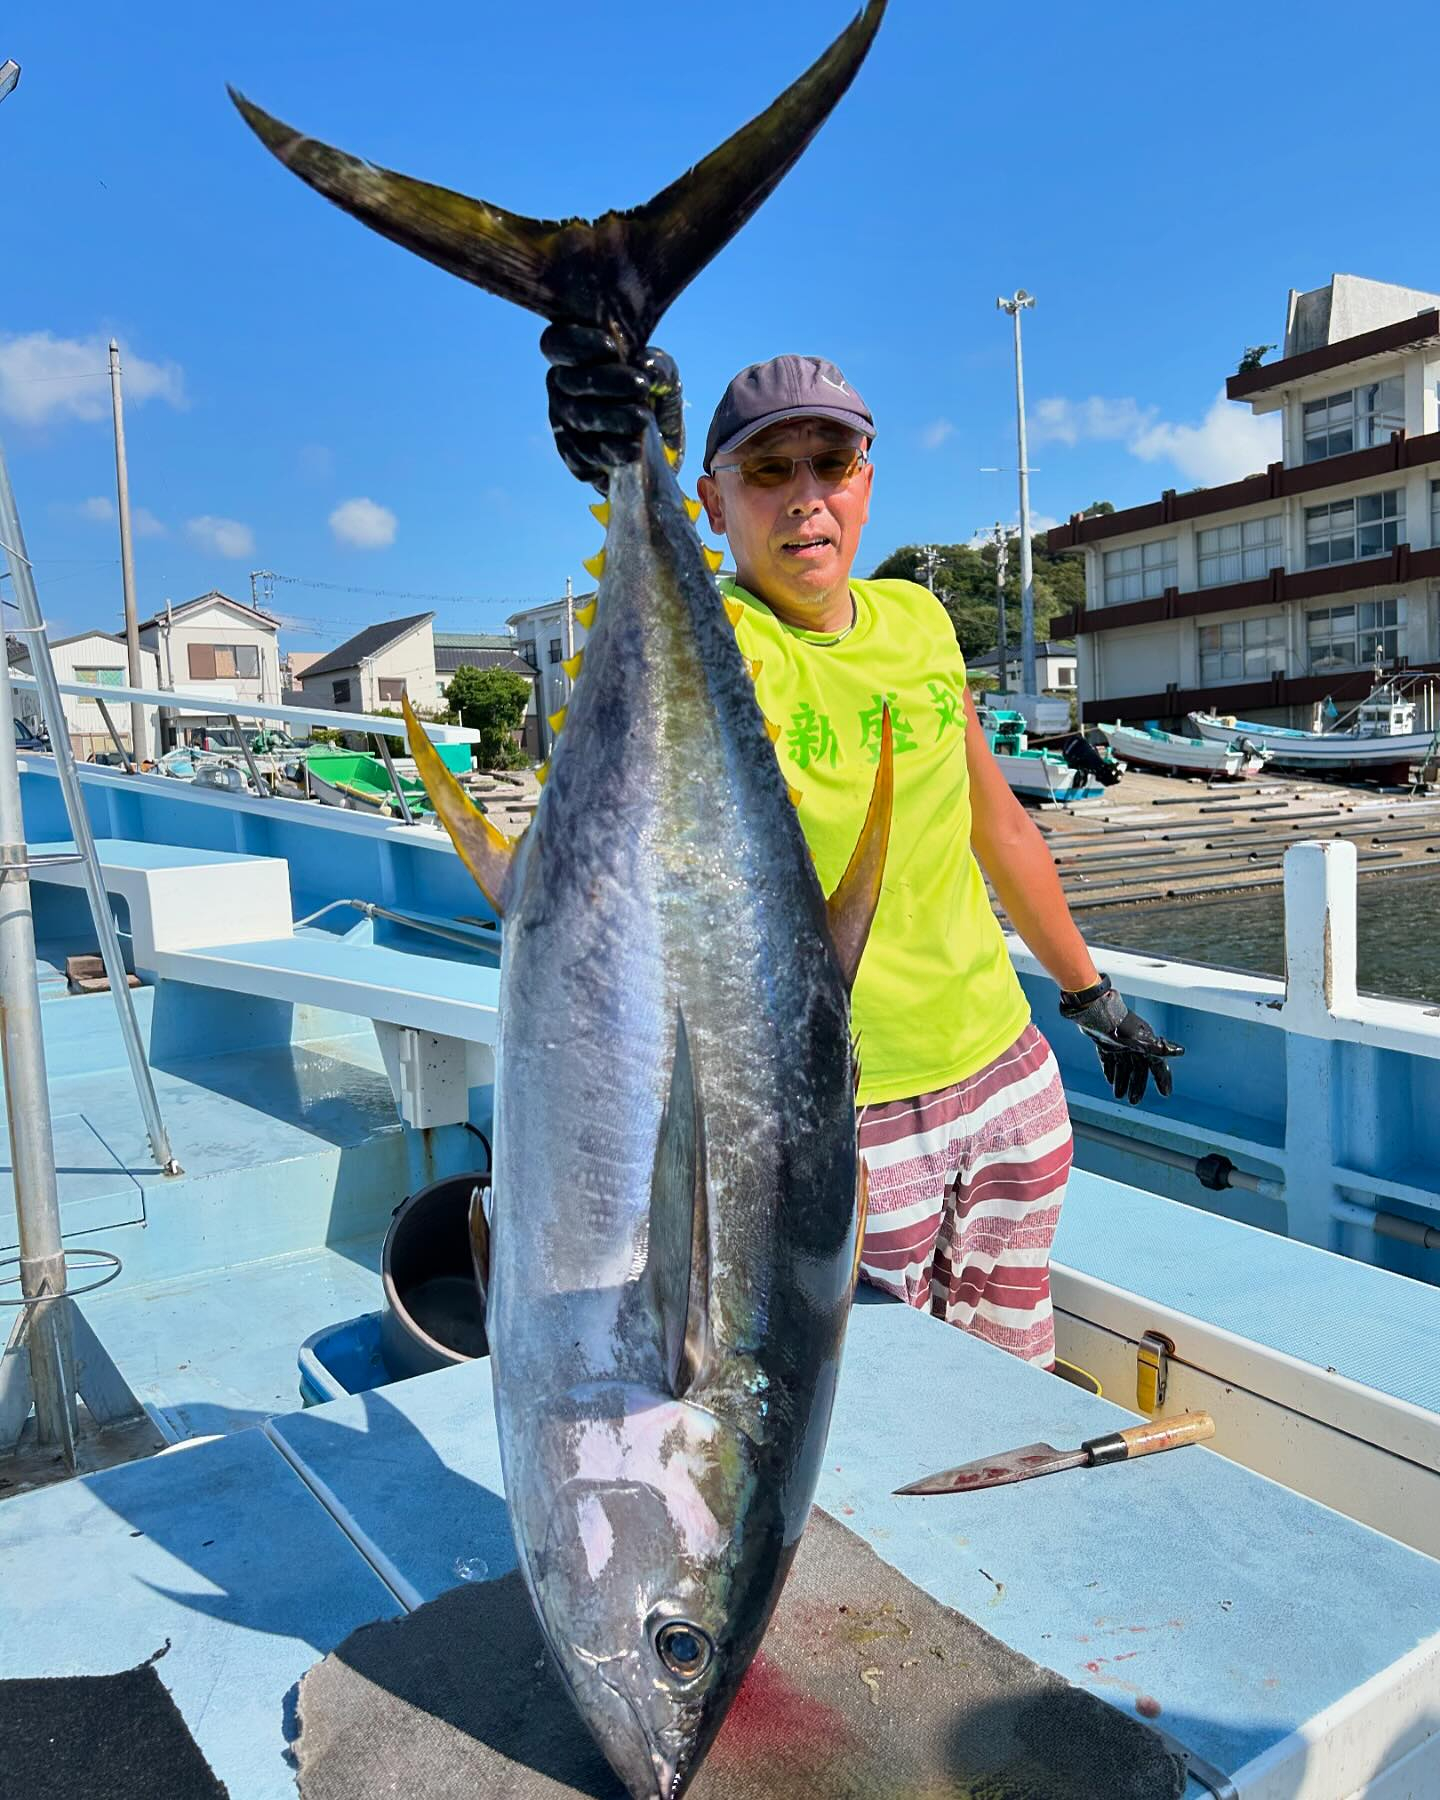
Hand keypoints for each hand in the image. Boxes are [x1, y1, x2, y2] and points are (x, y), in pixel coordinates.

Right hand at [540, 321, 683, 491]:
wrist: (660, 449)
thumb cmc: (654, 397)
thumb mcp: (665, 376)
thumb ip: (658, 365)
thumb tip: (644, 365)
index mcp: (577, 355)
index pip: (558, 342)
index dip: (579, 343)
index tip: (612, 348)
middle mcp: (562, 385)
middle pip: (569, 381)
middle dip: (604, 381)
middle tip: (640, 387)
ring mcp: (563, 421)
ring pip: (578, 417)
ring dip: (612, 418)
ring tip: (644, 419)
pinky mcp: (571, 454)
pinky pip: (581, 455)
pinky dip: (610, 452)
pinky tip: (634, 450)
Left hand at [1058, 977, 1182, 1104]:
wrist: (1096, 1013)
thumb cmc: (1120, 1026)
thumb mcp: (1141, 1041)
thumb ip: (1159, 1048)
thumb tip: (1180, 1051)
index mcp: (1146, 1045)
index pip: (1158, 1066)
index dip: (1163, 1079)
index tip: (1165, 1093)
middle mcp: (1135, 1045)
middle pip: (1139, 1070)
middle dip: (1137, 1086)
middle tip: (1133, 1101)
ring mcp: (1119, 1044)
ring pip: (1124, 1067)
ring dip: (1122, 1082)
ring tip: (1119, 1096)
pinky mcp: (1105, 1043)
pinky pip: (1110, 1061)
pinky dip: (1111, 1071)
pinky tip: (1110, 1081)